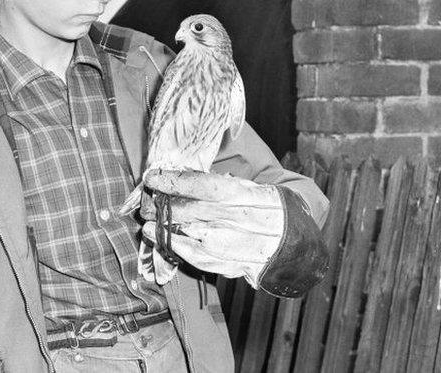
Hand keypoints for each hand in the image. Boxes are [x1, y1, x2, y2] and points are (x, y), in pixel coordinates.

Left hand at [140, 169, 284, 286]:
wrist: (293, 243)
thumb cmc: (266, 209)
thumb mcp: (248, 187)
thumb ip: (217, 183)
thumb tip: (181, 175)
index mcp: (244, 195)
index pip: (201, 185)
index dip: (173, 181)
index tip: (152, 177)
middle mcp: (237, 220)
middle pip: (190, 210)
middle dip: (163, 205)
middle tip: (148, 201)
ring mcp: (233, 245)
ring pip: (187, 234)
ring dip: (163, 227)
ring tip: (147, 222)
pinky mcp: (229, 264)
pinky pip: (194, 257)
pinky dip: (174, 247)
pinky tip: (160, 239)